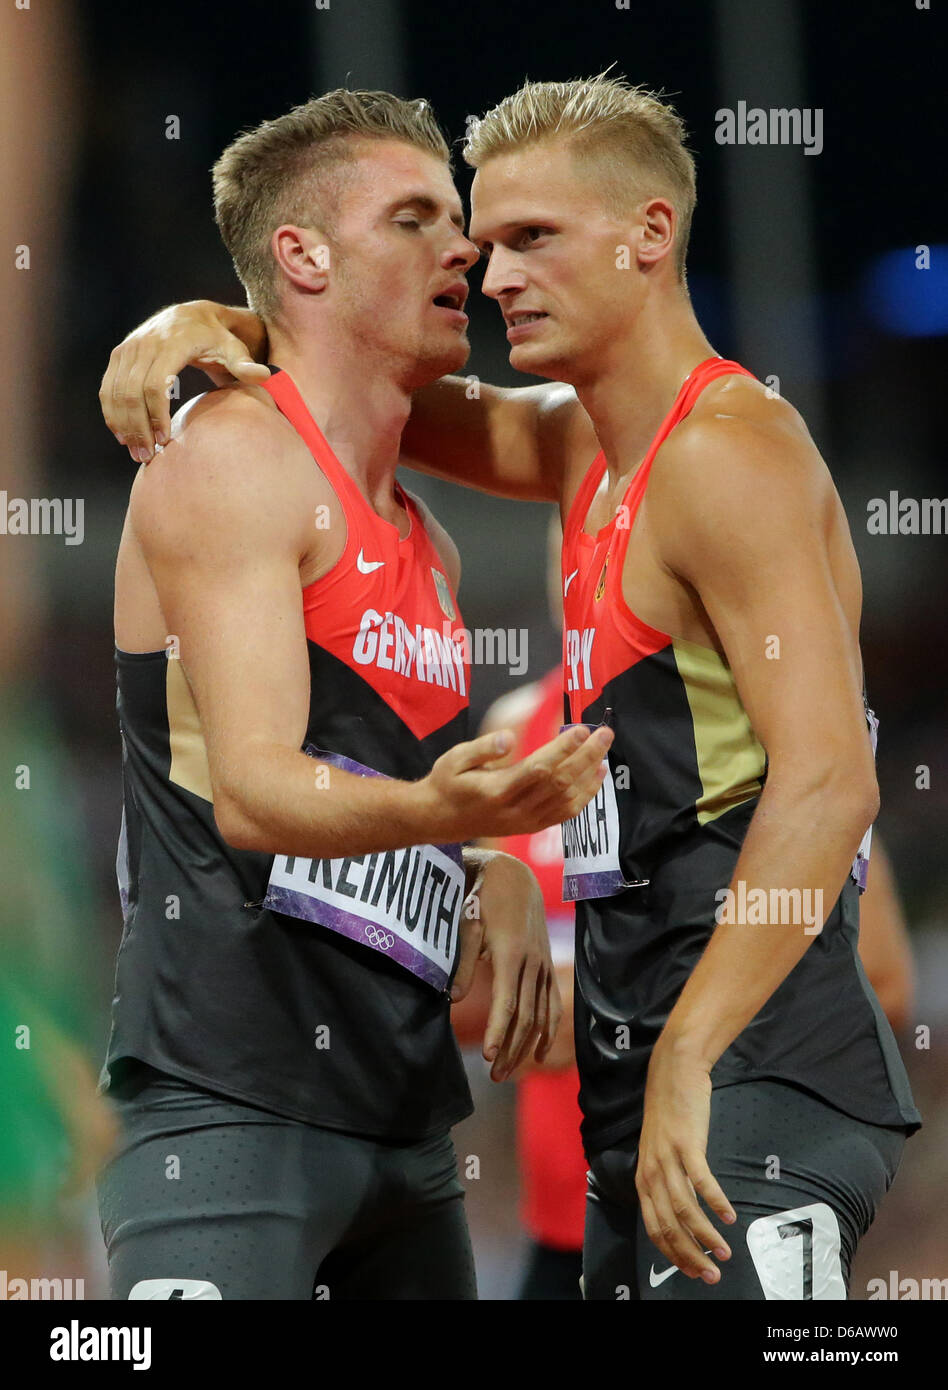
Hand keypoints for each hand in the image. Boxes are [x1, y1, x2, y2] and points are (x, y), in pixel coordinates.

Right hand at [99, 300, 267, 462]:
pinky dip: (112, 412)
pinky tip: (123, 436)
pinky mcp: (119, 354)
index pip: (155, 383)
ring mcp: (129, 347)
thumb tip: (265, 377)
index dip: (157, 415)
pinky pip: (108, 387)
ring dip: (123, 425)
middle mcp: (145, 342)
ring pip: (115, 391)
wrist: (192, 315)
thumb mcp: (234, 349)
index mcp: (173, 342)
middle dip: (138, 427)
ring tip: (137, 453)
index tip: (165, 441)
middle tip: (148, 457)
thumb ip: (246, 365)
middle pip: (132, 391)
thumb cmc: (218, 339)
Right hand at [420, 724, 613, 842]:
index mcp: (497, 790)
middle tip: (604, 733)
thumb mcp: (454, 759)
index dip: (562, 750)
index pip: (538, 768)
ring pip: (567, 799)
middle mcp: (515, 809)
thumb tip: (510, 737)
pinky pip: (565, 814)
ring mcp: (525, 821)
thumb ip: (483, 748)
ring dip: (589, 773)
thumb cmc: (447, 783)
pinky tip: (596, 775)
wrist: (440, 820)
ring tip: (604, 749)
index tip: (580, 730)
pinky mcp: (531, 826)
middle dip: (585, 756)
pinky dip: (585, 795)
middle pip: (559, 782)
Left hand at [452, 853, 560, 1081]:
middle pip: (525, 1016)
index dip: (497, 1030)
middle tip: (494, 1076)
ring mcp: (544, 965)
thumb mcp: (467, 924)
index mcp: (511, 954)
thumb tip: (451, 999)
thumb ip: (462, 962)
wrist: (513, 876)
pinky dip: (548, 1030)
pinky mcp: (547, 965)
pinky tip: (540, 1053)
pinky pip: (553, 1004)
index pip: (507, 1002)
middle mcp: (532, 963)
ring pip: (541, 1015)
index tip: (488, 1056)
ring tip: (508, 1071)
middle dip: (510, 1048)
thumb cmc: (482, 898)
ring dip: (525, 1046)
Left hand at [635, 1040, 736, 1282]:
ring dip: (705, 1235)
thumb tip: (686, 1215)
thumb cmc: (672, 1114)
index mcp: (644, 1178)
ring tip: (725, 1253)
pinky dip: (715, 1202)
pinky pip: (701, 1180)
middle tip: (711, 1275)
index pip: (654, 1229)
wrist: (673, 1071)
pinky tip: (729, 1217)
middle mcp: (651, 1171)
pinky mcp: (686, 1143)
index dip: (674, 1255)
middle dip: (689, 1256)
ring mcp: (667, 1157)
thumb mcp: (663, 1152)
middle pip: (668, 1226)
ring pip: (684, 1209)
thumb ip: (671, 1182)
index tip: (694, 1273)